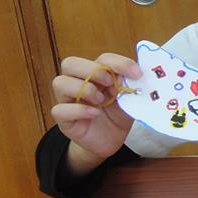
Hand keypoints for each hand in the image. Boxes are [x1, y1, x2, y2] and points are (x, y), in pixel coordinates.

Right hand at [51, 54, 140, 173]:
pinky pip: (59, 110)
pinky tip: (94, 113)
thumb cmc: (118, 114)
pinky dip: (78, 110)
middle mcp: (78, 83)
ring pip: (59, 82)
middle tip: (111, 83)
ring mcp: (68, 100)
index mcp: (96, 74)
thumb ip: (130, 85)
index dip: (118, 63)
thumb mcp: (129, 98)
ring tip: (101, 100)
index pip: (101, 58)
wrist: (112, 139)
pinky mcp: (64, 119)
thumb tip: (138, 73)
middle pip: (70, 63)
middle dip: (92, 70)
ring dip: (83, 88)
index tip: (136, 74)